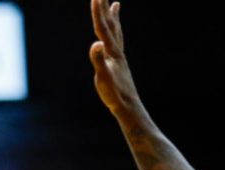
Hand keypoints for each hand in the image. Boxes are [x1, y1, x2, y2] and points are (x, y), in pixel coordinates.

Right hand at [90, 0, 142, 120]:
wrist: (128, 105)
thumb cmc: (114, 94)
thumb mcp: (103, 77)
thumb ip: (98, 60)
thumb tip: (95, 44)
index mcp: (111, 52)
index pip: (102, 28)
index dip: (98, 12)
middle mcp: (117, 50)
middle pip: (110, 25)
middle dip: (104, 9)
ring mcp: (119, 56)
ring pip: (116, 31)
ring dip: (114, 18)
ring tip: (116, 4)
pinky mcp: (119, 62)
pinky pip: (117, 42)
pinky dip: (116, 33)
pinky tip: (114, 35)